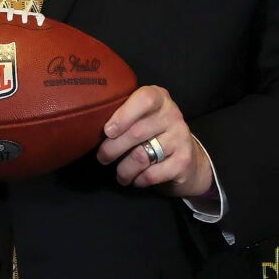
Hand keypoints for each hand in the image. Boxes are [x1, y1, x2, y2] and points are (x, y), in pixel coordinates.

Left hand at [96, 86, 213, 199]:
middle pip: (136, 132)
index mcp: (159, 98)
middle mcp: (173, 115)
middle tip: (103, 158)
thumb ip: (124, 114)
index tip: (107, 131)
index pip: (144, 99)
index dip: (123, 115)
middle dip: (112, 149)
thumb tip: (89, 125)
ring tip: (119, 174)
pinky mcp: (183, 161)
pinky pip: (151, 174)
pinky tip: (136, 179)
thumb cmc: (154, 135)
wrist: (188, 159)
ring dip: (123, 169)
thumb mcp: (142, 117)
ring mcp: (180, 138)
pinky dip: (138, 180)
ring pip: (141, 156)